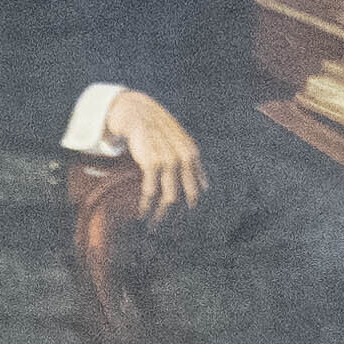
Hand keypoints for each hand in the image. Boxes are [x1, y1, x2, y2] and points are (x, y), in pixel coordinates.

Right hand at [92, 88, 203, 218]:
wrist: (137, 113)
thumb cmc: (158, 131)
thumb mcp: (180, 144)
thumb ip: (193, 165)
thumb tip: (206, 188)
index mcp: (193, 156)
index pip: (198, 191)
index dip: (191, 211)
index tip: (181, 226)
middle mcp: (184, 159)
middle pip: (187, 198)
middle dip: (178, 219)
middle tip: (167, 230)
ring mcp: (169, 161)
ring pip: (170, 199)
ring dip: (160, 217)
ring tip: (151, 227)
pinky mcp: (151, 163)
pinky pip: (151, 192)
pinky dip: (146, 206)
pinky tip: (141, 214)